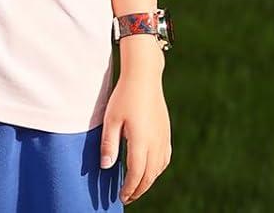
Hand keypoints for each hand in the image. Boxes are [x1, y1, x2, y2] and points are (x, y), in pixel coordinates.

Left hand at [100, 62, 171, 203]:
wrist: (144, 77)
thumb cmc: (124, 96)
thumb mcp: (111, 118)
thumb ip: (109, 143)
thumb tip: (106, 167)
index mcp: (140, 141)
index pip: (136, 174)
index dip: (129, 188)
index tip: (122, 197)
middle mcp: (155, 144)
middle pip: (149, 176)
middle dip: (138, 189)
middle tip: (128, 197)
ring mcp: (163, 139)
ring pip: (158, 169)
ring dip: (148, 181)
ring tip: (136, 186)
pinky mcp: (167, 133)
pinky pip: (165, 159)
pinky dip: (157, 170)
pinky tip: (150, 170)